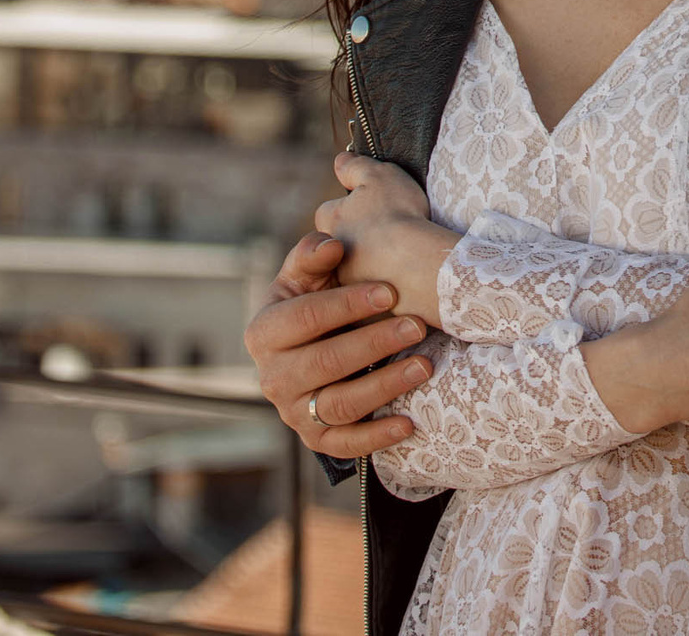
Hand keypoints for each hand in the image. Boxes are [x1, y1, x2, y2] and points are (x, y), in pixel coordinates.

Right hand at [246, 230, 433, 456]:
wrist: (307, 351)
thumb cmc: (313, 302)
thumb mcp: (304, 277)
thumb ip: (311, 255)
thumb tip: (331, 244)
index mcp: (264, 331)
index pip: (305, 317)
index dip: (348, 303)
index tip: (390, 291)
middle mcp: (272, 377)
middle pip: (324, 362)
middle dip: (374, 343)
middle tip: (417, 325)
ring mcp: (293, 412)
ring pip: (339, 405)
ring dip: (384, 385)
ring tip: (424, 366)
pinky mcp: (316, 439)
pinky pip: (345, 445)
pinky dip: (377, 438)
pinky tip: (410, 423)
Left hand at [317, 153, 458, 327]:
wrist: (416, 264)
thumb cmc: (397, 214)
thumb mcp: (378, 176)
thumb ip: (355, 167)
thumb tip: (340, 161)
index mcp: (331, 221)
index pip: (333, 212)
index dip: (354, 210)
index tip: (376, 212)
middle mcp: (332, 257)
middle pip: (342, 247)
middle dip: (358, 245)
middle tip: (388, 240)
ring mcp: (348, 287)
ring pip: (357, 275)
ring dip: (372, 271)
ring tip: (401, 266)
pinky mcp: (367, 314)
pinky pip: (376, 304)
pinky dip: (388, 296)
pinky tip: (407, 291)